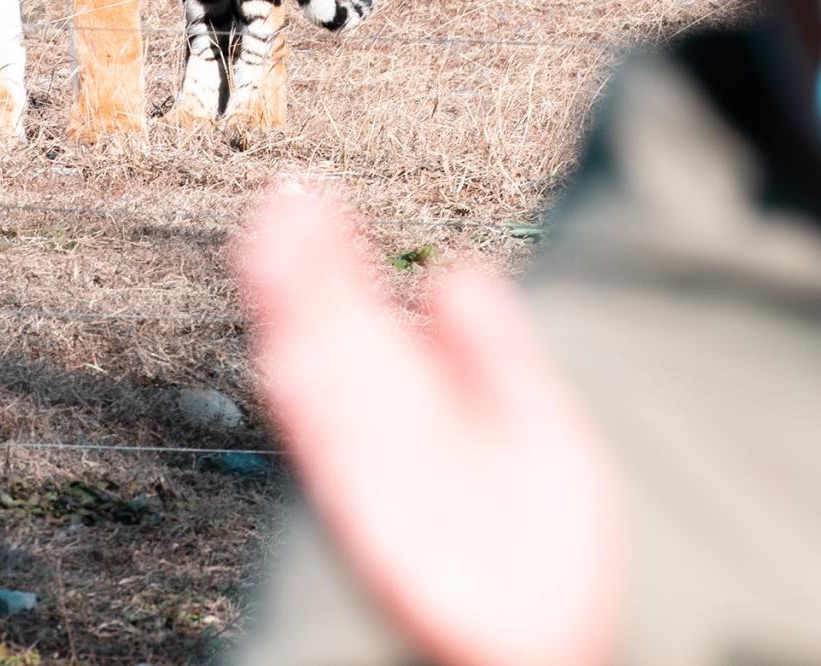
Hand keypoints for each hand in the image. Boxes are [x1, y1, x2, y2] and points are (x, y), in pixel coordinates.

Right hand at [234, 186, 623, 665]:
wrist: (552, 641)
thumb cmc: (538, 543)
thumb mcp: (532, 422)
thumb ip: (494, 350)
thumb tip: (454, 267)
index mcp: (418, 408)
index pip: (364, 318)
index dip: (334, 260)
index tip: (306, 198)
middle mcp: (388, 441)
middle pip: (338, 342)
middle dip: (308, 275)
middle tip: (278, 202)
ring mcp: (383, 487)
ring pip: (330, 390)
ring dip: (297, 322)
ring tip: (268, 250)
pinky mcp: (387, 538)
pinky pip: (345, 468)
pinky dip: (315, 415)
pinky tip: (286, 358)